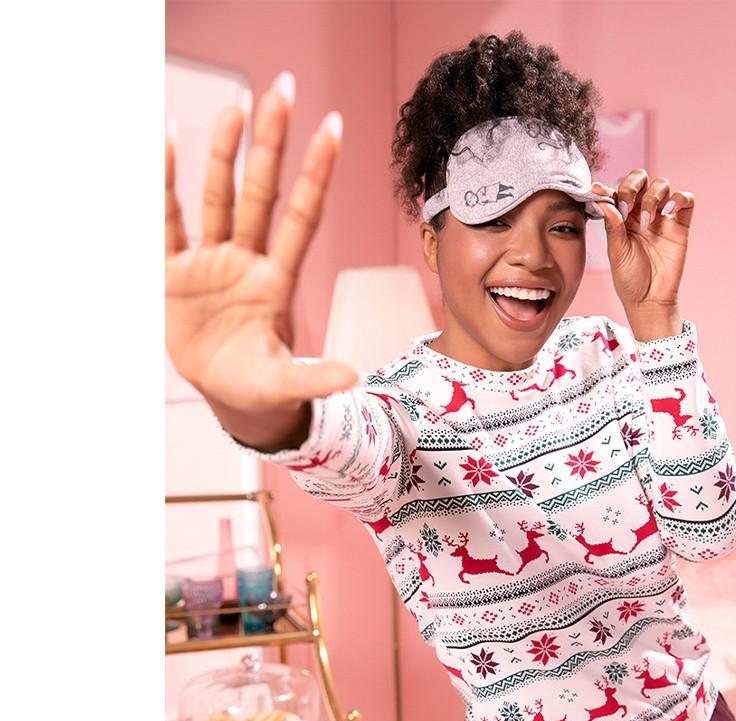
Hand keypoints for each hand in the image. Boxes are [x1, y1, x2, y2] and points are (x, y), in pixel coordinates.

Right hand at [166, 71, 356, 421]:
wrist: (229, 396)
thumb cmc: (262, 389)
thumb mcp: (285, 384)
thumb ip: (314, 379)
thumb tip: (351, 378)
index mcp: (277, 282)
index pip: (302, 218)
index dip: (316, 176)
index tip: (333, 130)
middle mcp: (248, 261)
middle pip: (262, 192)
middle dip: (273, 144)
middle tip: (283, 89)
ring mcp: (212, 262)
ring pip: (219, 197)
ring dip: (224, 154)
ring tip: (235, 107)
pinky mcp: (177, 273)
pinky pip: (168, 221)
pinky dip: (165, 186)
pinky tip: (167, 143)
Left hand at [590, 170, 693, 312]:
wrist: (649, 300)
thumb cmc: (630, 280)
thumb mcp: (615, 253)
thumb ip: (612, 226)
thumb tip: (602, 199)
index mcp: (623, 218)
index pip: (618, 191)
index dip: (610, 189)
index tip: (598, 192)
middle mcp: (642, 213)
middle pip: (641, 179)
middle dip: (632, 186)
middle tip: (627, 208)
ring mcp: (662, 217)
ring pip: (662, 185)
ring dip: (652, 196)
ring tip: (646, 222)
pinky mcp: (680, 225)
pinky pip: (686, 199)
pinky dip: (679, 199)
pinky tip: (667, 214)